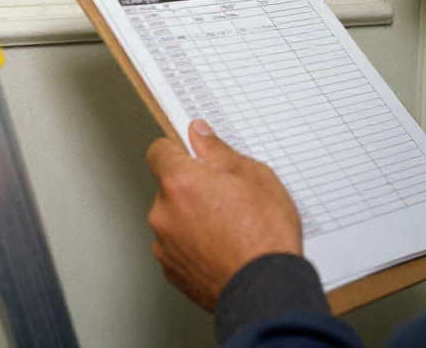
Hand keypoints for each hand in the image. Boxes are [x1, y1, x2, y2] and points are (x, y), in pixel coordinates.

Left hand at [146, 119, 302, 311]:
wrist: (267, 291)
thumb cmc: (265, 236)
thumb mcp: (254, 176)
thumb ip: (218, 151)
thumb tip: (200, 135)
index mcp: (179, 182)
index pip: (159, 151)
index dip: (178, 150)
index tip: (193, 154)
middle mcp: (163, 212)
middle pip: (169, 187)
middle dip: (191, 188)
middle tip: (226, 197)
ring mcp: (165, 245)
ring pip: (174, 218)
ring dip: (192, 218)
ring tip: (229, 228)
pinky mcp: (172, 272)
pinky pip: (178, 247)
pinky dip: (194, 245)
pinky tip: (222, 249)